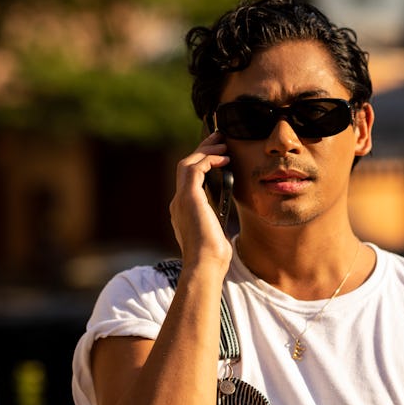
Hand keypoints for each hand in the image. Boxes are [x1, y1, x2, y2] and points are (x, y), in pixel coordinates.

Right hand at [171, 131, 232, 270]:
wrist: (205, 265)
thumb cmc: (213, 256)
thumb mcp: (215, 232)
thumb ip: (215, 218)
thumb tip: (225, 212)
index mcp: (183, 211)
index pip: (189, 180)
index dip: (202, 164)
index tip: (218, 155)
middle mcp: (178, 203)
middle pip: (186, 167)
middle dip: (203, 151)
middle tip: (219, 139)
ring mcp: (181, 200)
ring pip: (188, 164)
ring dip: (205, 151)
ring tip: (223, 144)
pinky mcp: (188, 198)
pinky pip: (195, 169)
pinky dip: (209, 160)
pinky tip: (224, 158)